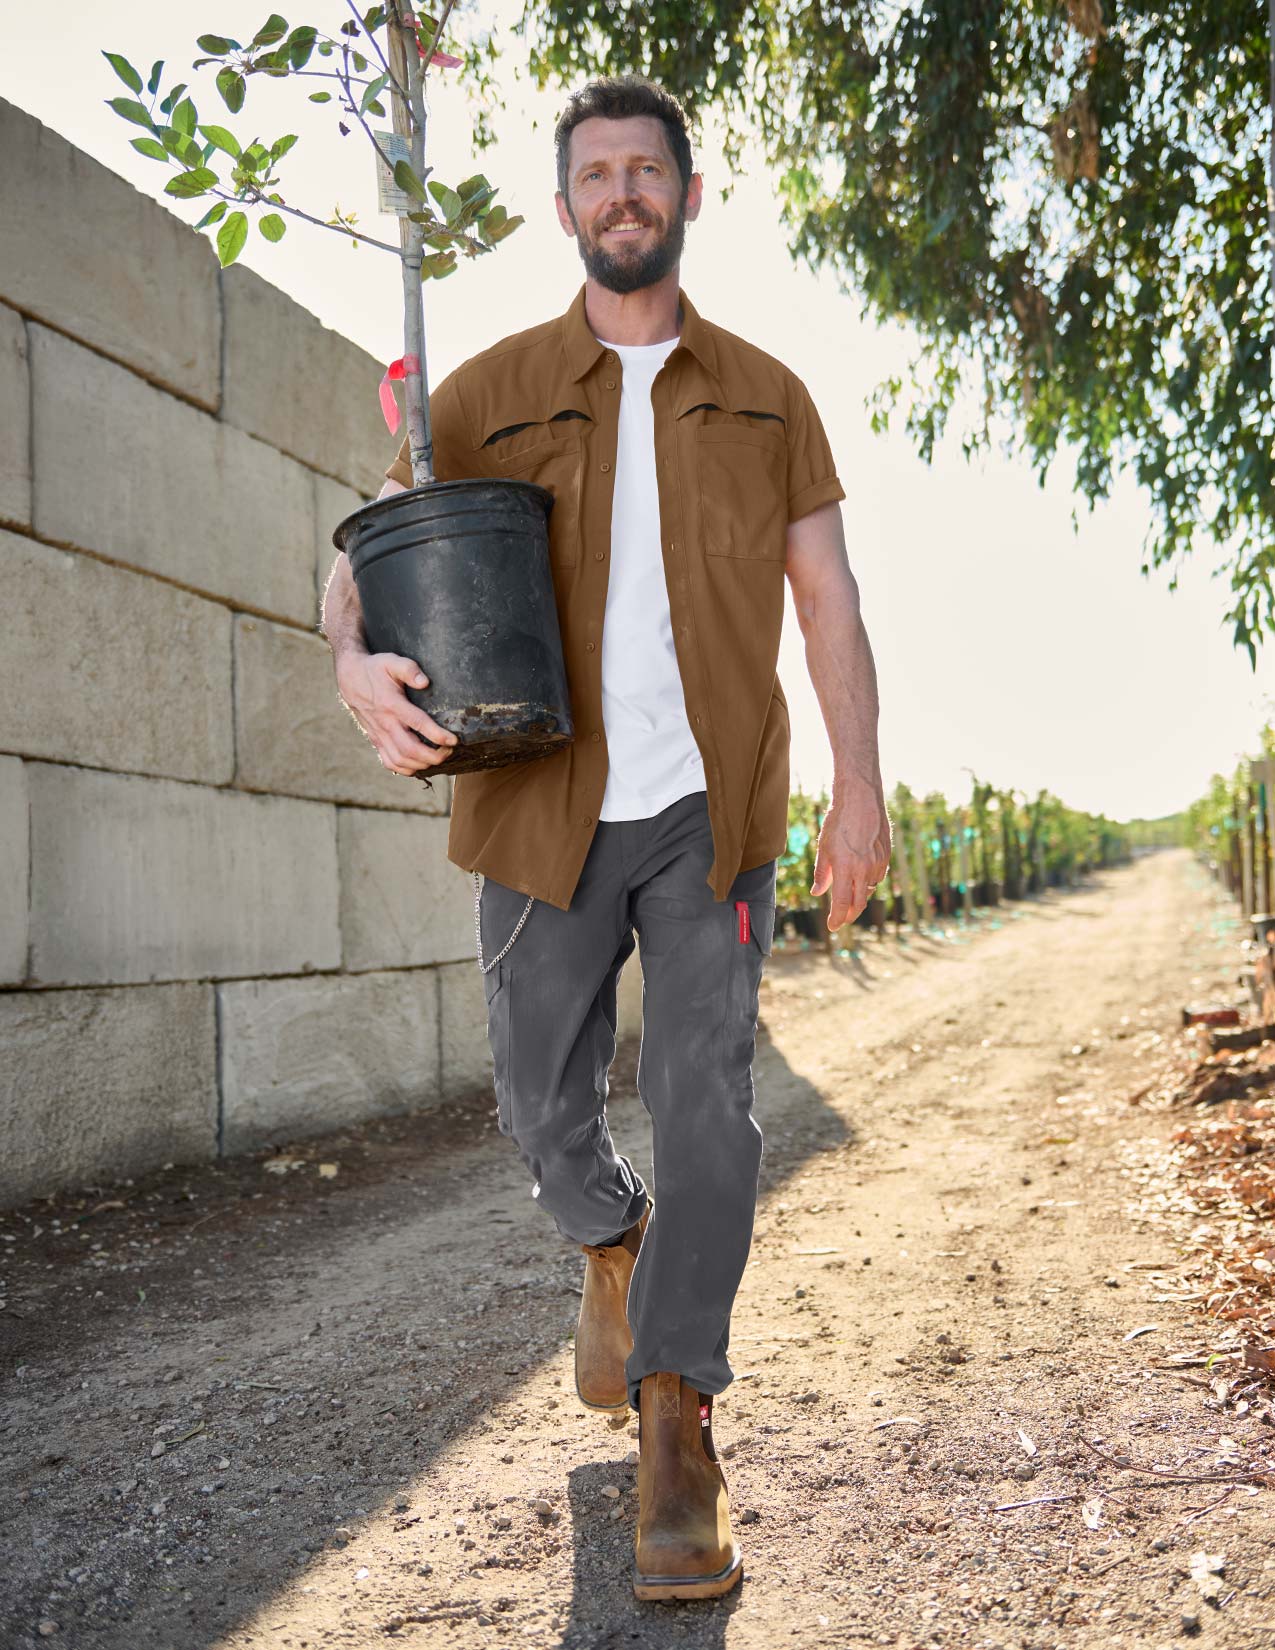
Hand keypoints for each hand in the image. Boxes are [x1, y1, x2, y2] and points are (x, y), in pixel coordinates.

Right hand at [335, 651, 458, 775]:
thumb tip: (425, 682)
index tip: (454, 740)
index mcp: (392, 705)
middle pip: (410, 750)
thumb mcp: (391, 661)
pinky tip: (419, 763)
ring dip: (422, 764)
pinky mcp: (375, 740)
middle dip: (434, 756)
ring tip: (438, 757)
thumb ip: (409, 669)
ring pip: (400, 760)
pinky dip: (406, 769)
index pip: (418, 724)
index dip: (438, 735)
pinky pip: (389, 762)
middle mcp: (385, 723)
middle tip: (450, 750)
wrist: (350, 677)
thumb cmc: (375, 668)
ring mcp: (378, 734)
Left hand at [810, 782, 891, 929]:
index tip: (832, 926)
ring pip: (870, 890)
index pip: (842, 903)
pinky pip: (878, 877)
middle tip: (841, 920)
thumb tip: (818, 893)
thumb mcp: (824, 847)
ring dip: (859, 899)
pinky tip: (862, 880)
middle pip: (859, 903)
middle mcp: (864, 869)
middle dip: (850, 916)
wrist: (861, 799)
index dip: (837, 918)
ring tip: (849, 900)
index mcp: (846, 868)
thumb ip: (822, 873)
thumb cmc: (838, 821)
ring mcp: (878, 863)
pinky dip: (869, 883)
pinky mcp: (886, 856)